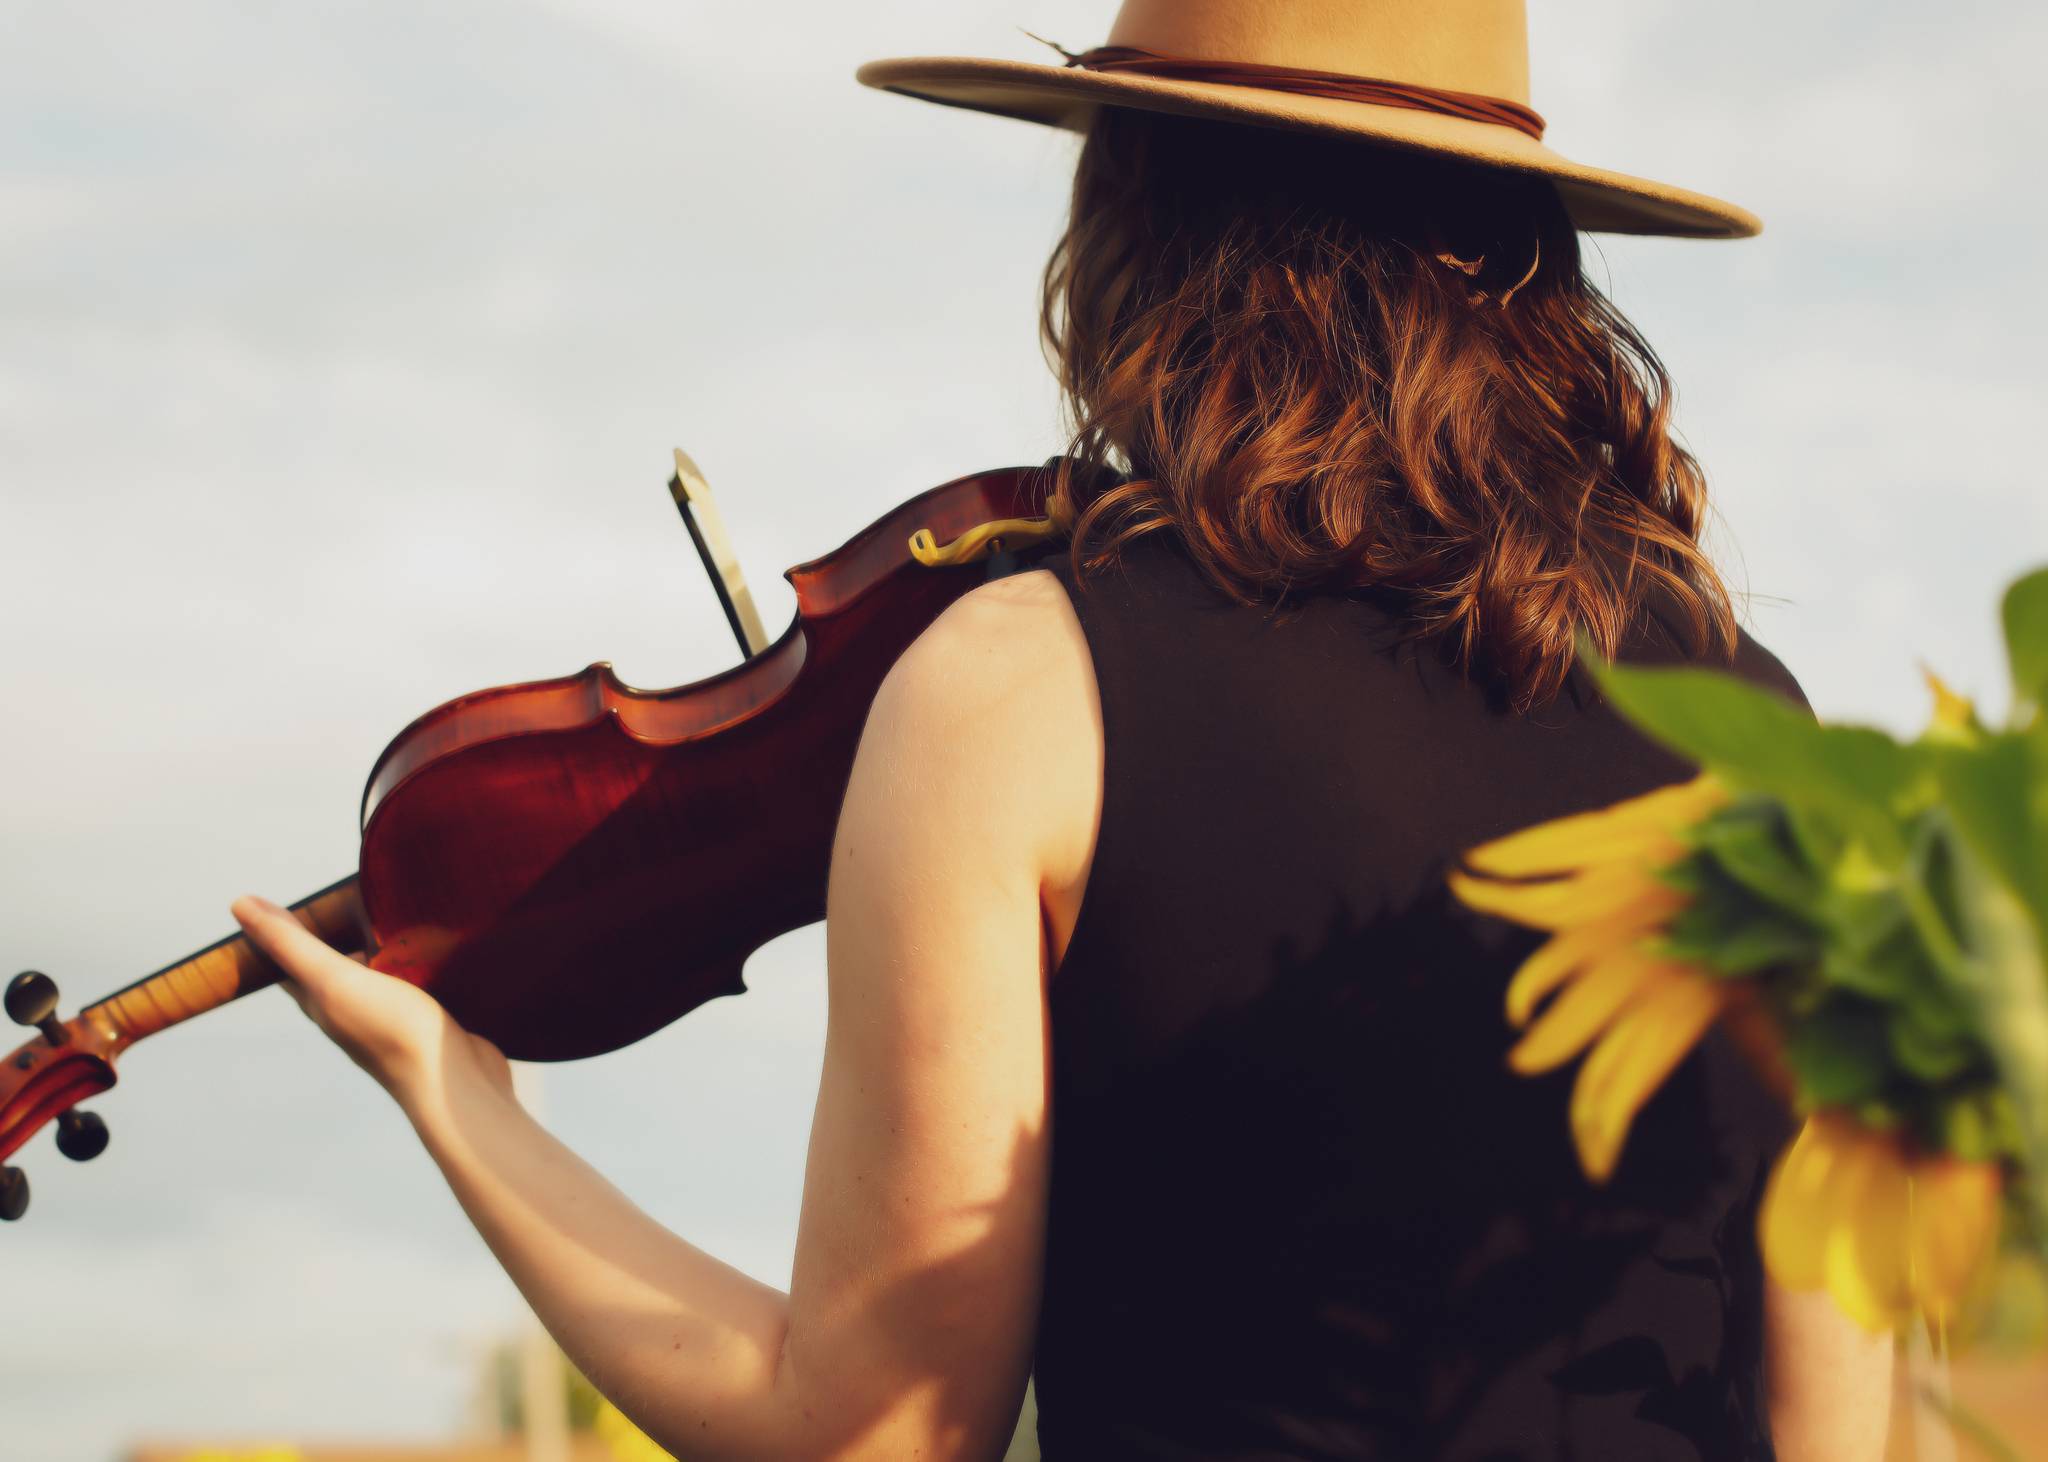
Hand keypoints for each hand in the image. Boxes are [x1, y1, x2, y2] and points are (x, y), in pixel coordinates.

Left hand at [231, 894, 511, 1108]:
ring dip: (370, 944)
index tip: (272, 901)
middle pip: (327, 965)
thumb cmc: (390, 1030)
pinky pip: (406, 979)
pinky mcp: (422, 1013)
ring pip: (370, 971)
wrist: (452, 1078)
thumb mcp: (333, 978)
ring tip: (381, 910)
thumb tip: (239, 903)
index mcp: (320, 1000)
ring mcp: (387, 1012)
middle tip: (331, 897)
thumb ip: (291, 944)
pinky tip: (423, 945)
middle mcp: (348, 1007)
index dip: (277, 930)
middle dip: (326, 933)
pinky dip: (406, 957)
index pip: (286, 961)